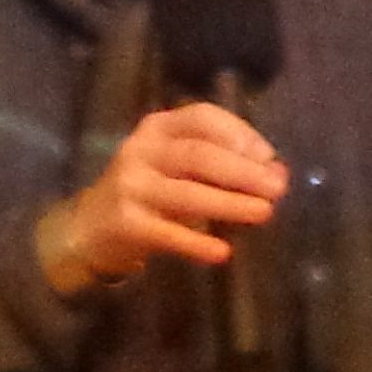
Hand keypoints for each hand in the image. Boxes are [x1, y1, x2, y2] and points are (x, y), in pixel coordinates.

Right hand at [43, 102, 284, 291]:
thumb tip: (278, 172)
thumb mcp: (180, 166)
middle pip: (199, 155)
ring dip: (229, 203)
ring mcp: (131, 186)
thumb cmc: (151, 190)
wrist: (93, 225)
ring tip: (263, 213)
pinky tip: (223, 253)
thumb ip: (224, 163)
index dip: (239, 134)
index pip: (202, 118)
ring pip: (187, 193)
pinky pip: (169, 234)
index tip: (270, 158)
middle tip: (277, 189)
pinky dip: (197, 244)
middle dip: (243, 172)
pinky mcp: (127, 223)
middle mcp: (142, 150)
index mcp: (159, 128)